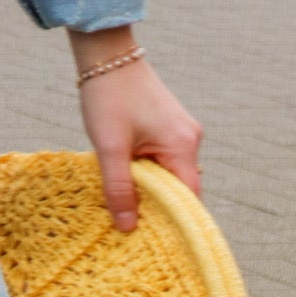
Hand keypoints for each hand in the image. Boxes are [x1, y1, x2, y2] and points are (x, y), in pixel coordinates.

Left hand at [69, 29, 203, 232]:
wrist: (106, 53)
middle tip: (135, 230)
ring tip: (128, 206)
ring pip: (171, 174)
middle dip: (160, 208)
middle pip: (181, 189)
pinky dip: (149, 172)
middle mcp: (190, 139)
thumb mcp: (109, 147)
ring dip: (151, 189)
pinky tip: (128, 178)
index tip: (156, 243)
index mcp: (182, 145)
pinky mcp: (168, 125)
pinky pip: (164, 159)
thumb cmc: (108, 96)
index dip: (175, 224)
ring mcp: (181, 131)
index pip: (189, 200)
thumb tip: (127, 228)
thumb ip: (119, 188)